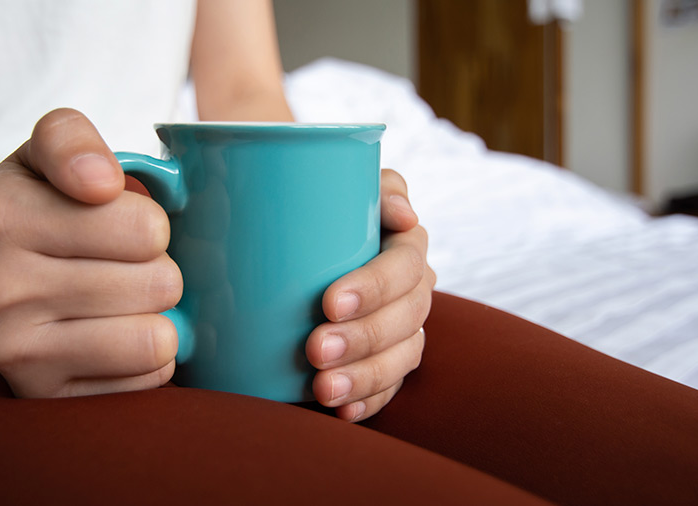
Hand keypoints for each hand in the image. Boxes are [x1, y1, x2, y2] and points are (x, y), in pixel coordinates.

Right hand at [0, 109, 181, 397]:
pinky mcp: (43, 395)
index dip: (152, 223)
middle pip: (161, 283)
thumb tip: (101, 181)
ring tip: (124, 301)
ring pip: (157, 338)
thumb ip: (71, 139)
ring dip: (160, 316)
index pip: (146, 227)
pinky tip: (117, 336)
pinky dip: (149, 357)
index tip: (121, 224)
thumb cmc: (38, 210)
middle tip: (123, 266)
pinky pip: (147, 380)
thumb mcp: (45, 155)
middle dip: (158, 269)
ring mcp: (14, 352)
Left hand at [306, 169, 435, 421]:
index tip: (328, 303)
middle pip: (407, 318)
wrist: (285, 243)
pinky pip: (391, 387)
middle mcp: (412, 287)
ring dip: (366, 377)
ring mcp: (402, 328)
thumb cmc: (313, 207)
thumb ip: (374, 183)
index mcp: (404, 244)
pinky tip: (342, 411)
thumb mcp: (337, 183)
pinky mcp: (386, 360)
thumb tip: (403, 213)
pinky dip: (370, 401)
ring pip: (403, 357)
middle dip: (364, 339)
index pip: (405, 266)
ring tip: (324, 391)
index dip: (375, 287)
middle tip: (315, 351)